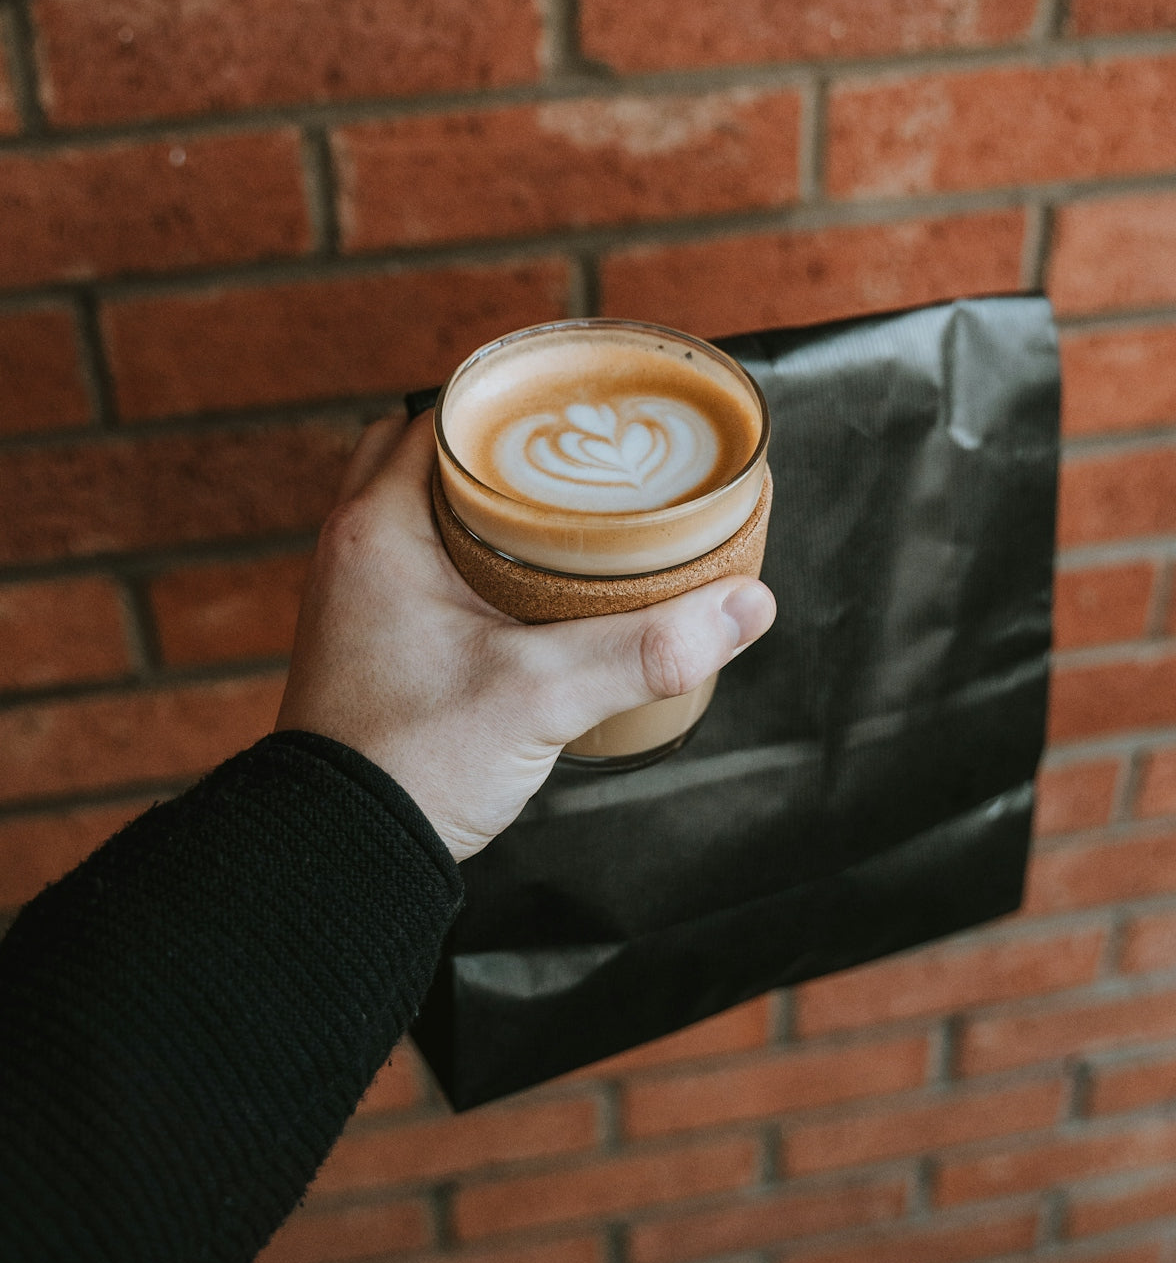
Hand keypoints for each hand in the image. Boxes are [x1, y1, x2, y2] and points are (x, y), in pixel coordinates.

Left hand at [276, 413, 775, 861]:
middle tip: (572, 461)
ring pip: (422, 515)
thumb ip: (646, 650)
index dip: (506, 407)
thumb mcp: (543, 698)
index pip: (439, 421)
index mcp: (378, 531)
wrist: (344, 855)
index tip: (571, 413)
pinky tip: (524, 586)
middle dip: (498, 453)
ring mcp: (357, 598)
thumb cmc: (413, 765)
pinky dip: (466, 556)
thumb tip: (745, 606)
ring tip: (559, 515)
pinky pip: (419, 566)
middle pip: (429, 459)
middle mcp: (355, 551)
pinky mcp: (371, 642)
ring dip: (479, 506)